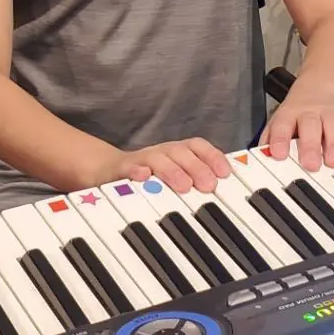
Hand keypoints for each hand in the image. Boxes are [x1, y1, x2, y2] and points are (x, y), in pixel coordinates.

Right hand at [113, 138, 230, 193]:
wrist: (108, 171)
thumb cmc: (151, 175)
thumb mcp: (176, 176)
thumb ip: (197, 179)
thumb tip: (224, 188)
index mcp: (177, 152)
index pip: (198, 147)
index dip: (213, 157)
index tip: (225, 173)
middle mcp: (162, 152)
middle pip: (181, 153)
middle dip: (197, 168)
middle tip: (208, 186)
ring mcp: (141, 160)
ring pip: (158, 159)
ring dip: (172, 171)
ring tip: (184, 185)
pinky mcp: (120, 170)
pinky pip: (128, 168)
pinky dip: (136, 171)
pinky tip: (144, 177)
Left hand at [263, 88, 333, 170]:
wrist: (321, 83)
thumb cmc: (298, 114)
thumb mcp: (280, 122)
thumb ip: (270, 140)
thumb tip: (256, 161)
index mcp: (289, 115)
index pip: (281, 125)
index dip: (279, 139)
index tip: (278, 154)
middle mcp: (309, 112)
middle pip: (309, 126)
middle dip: (310, 146)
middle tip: (311, 165)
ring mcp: (331, 111)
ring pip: (333, 124)